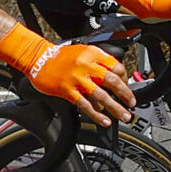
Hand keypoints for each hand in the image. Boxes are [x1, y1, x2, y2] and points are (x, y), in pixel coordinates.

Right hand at [0, 25, 133, 122]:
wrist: (37, 58)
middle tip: (132, 103)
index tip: (127, 87)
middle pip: (112, 81)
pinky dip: (97, 114)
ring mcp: (77, 79)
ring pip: (101, 95)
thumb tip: (114, 77)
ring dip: (115, 107)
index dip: (125, 79)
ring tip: (124, 115)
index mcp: (93, 54)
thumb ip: (99, 62)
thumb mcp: (83, 51)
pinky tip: (104, 120)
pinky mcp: (67, 90)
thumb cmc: (60, 56)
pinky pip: (85, 104)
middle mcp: (87, 65)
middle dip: (125, 94)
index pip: (116, 67)